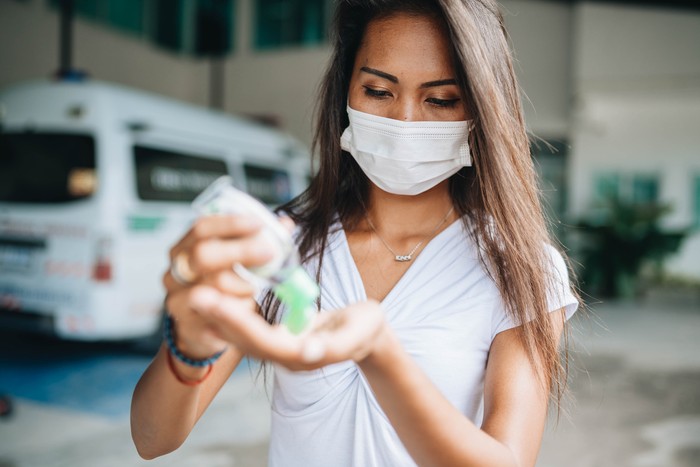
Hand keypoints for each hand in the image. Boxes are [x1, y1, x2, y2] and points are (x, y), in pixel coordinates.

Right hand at [162, 214, 276, 358]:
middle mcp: (175, 272)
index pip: (201, 228)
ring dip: (245, 286)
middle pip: (203, 255)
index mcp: (184, 249)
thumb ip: (257, 241)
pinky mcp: (188, 326)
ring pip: (215, 288)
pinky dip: (241, 310)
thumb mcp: (235, 262)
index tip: (259, 224)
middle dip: (241, 251)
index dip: (230, 224)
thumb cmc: (222, 286)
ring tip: (258, 287)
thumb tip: (286, 224)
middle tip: (270, 252)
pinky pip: (221, 316)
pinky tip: (250, 307)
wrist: (203, 328)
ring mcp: (178, 300)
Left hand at [188, 289, 387, 370]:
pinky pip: (249, 326)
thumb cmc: (364, 330)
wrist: (366, 335)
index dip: (237, 323)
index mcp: (301, 355)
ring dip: (219, 315)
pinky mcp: (278, 336)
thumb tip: (308, 350)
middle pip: (245, 339)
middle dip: (219, 318)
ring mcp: (279, 347)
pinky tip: (215, 294)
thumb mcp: (357, 334)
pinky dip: (231, 311)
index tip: (215, 301)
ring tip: (197, 291)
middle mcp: (284, 355)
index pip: (262, 341)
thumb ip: (332, 344)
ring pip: (242, 334)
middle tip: (195, 294)